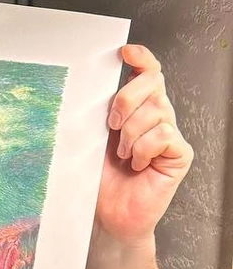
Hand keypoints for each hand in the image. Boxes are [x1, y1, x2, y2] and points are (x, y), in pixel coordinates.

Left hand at [95, 44, 192, 243]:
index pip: (148, 73)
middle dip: (127, 98)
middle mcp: (157, 116)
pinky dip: (145, 148)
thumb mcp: (94, 138)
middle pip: (153, 83)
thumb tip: (89, 86)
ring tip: (124, 155)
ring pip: (157, 109)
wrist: (110, 216)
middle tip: (112, 125)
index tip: (125, 52)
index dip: (141, 58)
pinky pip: (164, 134)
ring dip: (131, 133)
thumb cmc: (100, 179)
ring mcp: (171, 134)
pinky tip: (138, 164)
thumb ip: (99, 112)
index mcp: (137, 108)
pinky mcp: (180, 154)